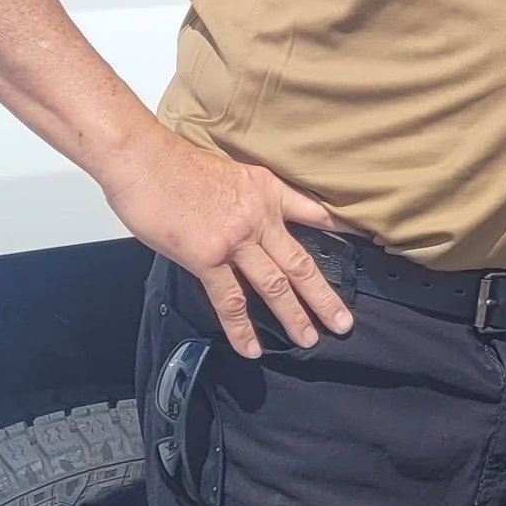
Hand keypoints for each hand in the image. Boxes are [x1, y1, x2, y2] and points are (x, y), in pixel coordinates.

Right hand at [99, 124, 350, 357]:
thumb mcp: (225, 172)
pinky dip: (241, 328)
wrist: (142, 157)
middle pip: (301, 262)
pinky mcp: (207, 257)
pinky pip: (230, 300)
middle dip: (324, 296)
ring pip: (275, 284)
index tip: (364, 245)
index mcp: (265, 190)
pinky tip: (251, 347)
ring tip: (309, 339)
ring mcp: (236, 239)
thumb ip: (241, 201)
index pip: (313, 212)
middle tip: (343, 322)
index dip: (341, 230)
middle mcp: (259, 216)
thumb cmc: (172, 162)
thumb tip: (240, 226)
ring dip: (294, 315)